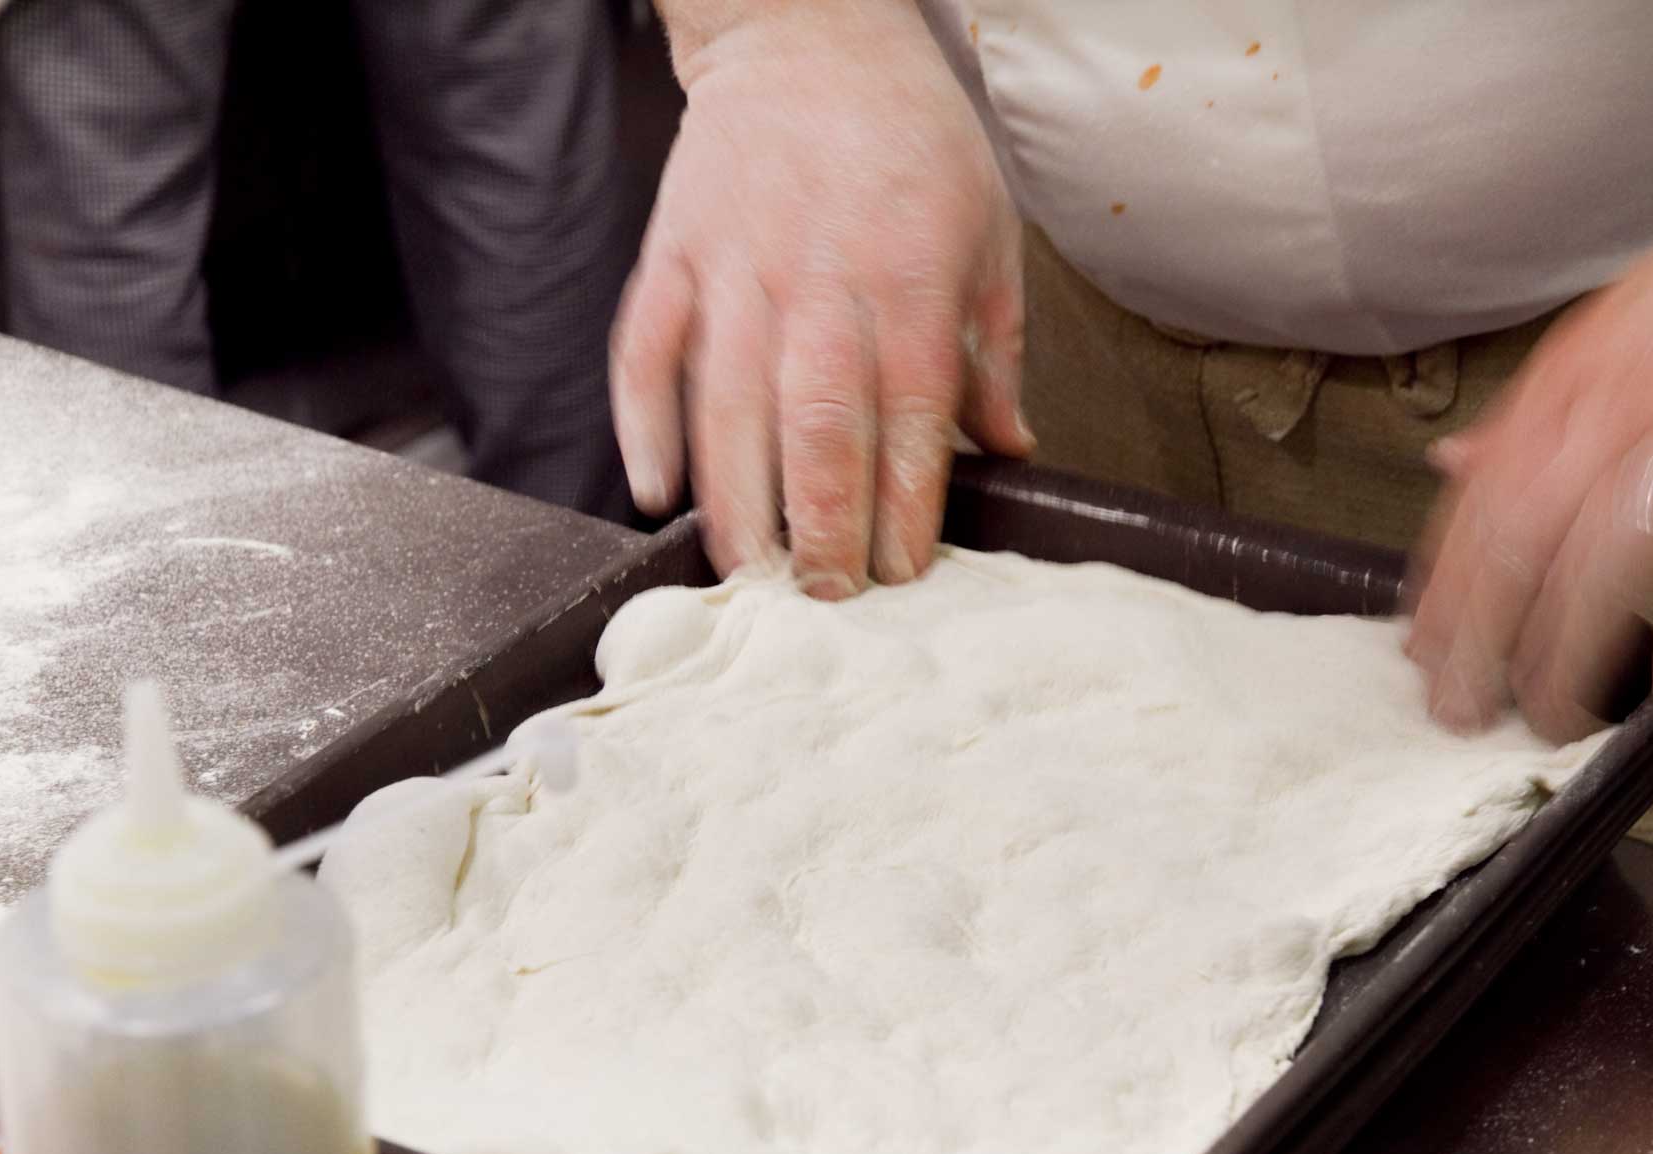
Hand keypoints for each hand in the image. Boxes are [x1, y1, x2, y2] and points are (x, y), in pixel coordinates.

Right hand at [613, 1, 1032, 595]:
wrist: (808, 35)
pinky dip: (643, 424)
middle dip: (820, 525)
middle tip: (824, 597)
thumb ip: (992, 352)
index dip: (906, 509)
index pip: (909, 421)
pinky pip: (645, 351)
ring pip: (727, 406)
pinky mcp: (673, 255)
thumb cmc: (908, 137)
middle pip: (814, 428)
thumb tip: (1009, 450)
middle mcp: (819, 281)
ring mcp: (736, 268)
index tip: (904, 574)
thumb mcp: (987, 233)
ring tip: (749, 575)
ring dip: (736, 503)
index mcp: (908, 281)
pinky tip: (654, 490)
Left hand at [1407, 35, 1652, 740]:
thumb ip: (1534, 409)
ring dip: (1573, 650)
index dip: (1443, 591)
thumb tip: (1451, 465)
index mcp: (1573, 375)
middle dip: (1483, 639)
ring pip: (1613, 555)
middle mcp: (1626, 397)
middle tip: (1465, 711)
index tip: (1422, 657)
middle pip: (1525, 537)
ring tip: (1555, 718)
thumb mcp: (1614, 333)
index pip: (1479, 501)